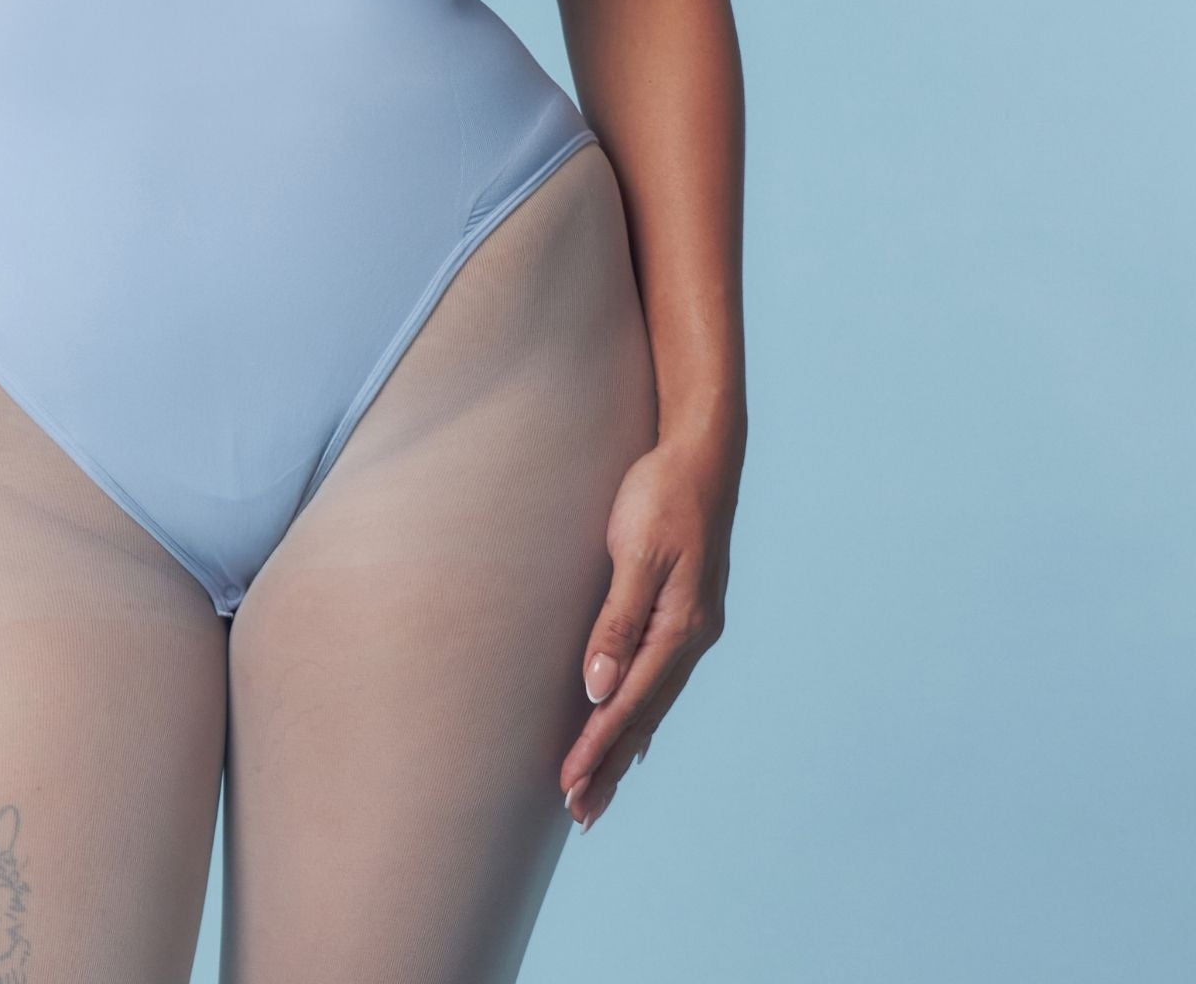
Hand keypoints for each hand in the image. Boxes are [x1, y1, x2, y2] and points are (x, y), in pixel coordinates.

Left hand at [559, 424, 740, 832]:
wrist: (702, 455)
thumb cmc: (662, 494)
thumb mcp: (635, 552)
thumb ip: (617, 621)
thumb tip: (598, 689)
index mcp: (681, 627)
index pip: (630, 703)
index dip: (597, 746)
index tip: (568, 785)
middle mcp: (693, 636)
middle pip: (645, 715)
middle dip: (610, 765)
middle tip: (579, 814)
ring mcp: (693, 627)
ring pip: (653, 702)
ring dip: (624, 747)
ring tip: (598, 790)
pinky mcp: (685, 613)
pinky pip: (660, 680)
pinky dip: (643, 714)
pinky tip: (634, 735)